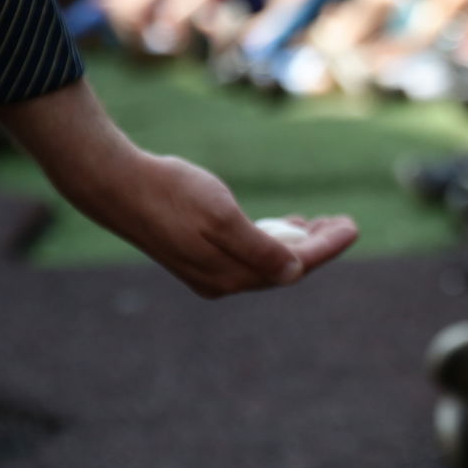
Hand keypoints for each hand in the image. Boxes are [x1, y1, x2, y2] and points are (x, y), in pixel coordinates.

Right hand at [76, 151, 357, 296]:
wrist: (115, 185)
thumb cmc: (171, 193)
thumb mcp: (221, 216)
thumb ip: (260, 249)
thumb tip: (294, 272)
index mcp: (232, 275)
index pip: (295, 266)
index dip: (327, 246)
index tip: (352, 227)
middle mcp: (223, 282)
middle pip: (285, 268)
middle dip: (317, 246)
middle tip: (343, 222)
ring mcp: (209, 273)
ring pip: (266, 262)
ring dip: (294, 242)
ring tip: (315, 221)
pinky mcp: (198, 259)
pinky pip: (248, 256)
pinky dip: (270, 240)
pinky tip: (280, 225)